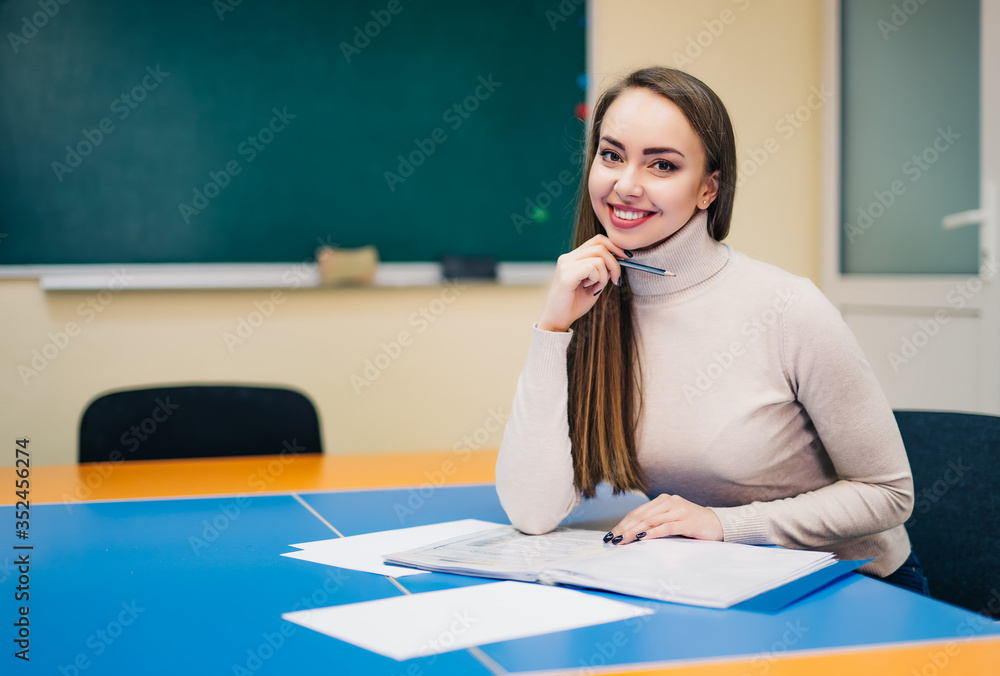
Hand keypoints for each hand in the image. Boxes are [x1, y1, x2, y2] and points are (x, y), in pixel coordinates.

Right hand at [537, 235, 627, 332]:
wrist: (557, 321)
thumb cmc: (574, 304)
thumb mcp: (594, 284)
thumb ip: (603, 271)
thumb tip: (619, 258)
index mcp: (573, 258)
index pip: (597, 240)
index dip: (615, 246)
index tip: (626, 258)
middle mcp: (568, 258)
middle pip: (601, 246)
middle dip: (615, 263)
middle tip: (616, 280)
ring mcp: (565, 265)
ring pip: (599, 258)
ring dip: (604, 276)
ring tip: (596, 288)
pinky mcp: (566, 275)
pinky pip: (592, 268)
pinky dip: (597, 279)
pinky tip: (590, 289)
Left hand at [605, 494, 723, 544]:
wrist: (719, 524)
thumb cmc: (692, 525)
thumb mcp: (672, 520)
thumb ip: (655, 523)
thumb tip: (632, 535)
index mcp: (663, 500)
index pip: (638, 512)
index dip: (623, 523)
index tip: (611, 534)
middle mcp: (669, 502)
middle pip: (641, 516)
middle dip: (625, 528)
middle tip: (612, 539)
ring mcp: (679, 510)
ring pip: (651, 521)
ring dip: (634, 532)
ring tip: (622, 540)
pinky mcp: (687, 521)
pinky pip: (666, 527)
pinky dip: (653, 533)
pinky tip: (642, 538)